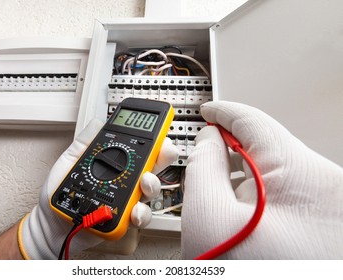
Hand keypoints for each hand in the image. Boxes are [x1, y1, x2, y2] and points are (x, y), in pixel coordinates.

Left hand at [18, 119, 177, 258]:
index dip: (155, 142)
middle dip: (163, 158)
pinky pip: (140, 217)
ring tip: (145, 182)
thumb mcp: (70, 162)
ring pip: (150, 191)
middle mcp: (126, 182)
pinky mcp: (124, 219)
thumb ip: (84, 143)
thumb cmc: (61, 192)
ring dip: (152, 184)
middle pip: (152, 168)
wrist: (51, 222)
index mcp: (116, 166)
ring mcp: (127, 201)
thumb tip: (98, 123)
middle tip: (165, 152)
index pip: (140, 151)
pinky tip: (133, 211)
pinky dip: (140, 213)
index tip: (162, 135)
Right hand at [182, 101, 342, 258]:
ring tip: (225, 203)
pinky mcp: (324, 218)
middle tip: (207, 162)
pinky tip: (245, 214)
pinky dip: (259, 194)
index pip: (255, 122)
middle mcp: (325, 186)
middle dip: (231, 150)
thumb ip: (202, 164)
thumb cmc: (251, 278)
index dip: (223, 113)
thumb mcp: (208, 217)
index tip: (208, 111)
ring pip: (274, 170)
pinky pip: (285, 190)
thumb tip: (207, 139)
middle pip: (265, 147)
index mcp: (302, 177)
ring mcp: (327, 203)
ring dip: (245, 177)